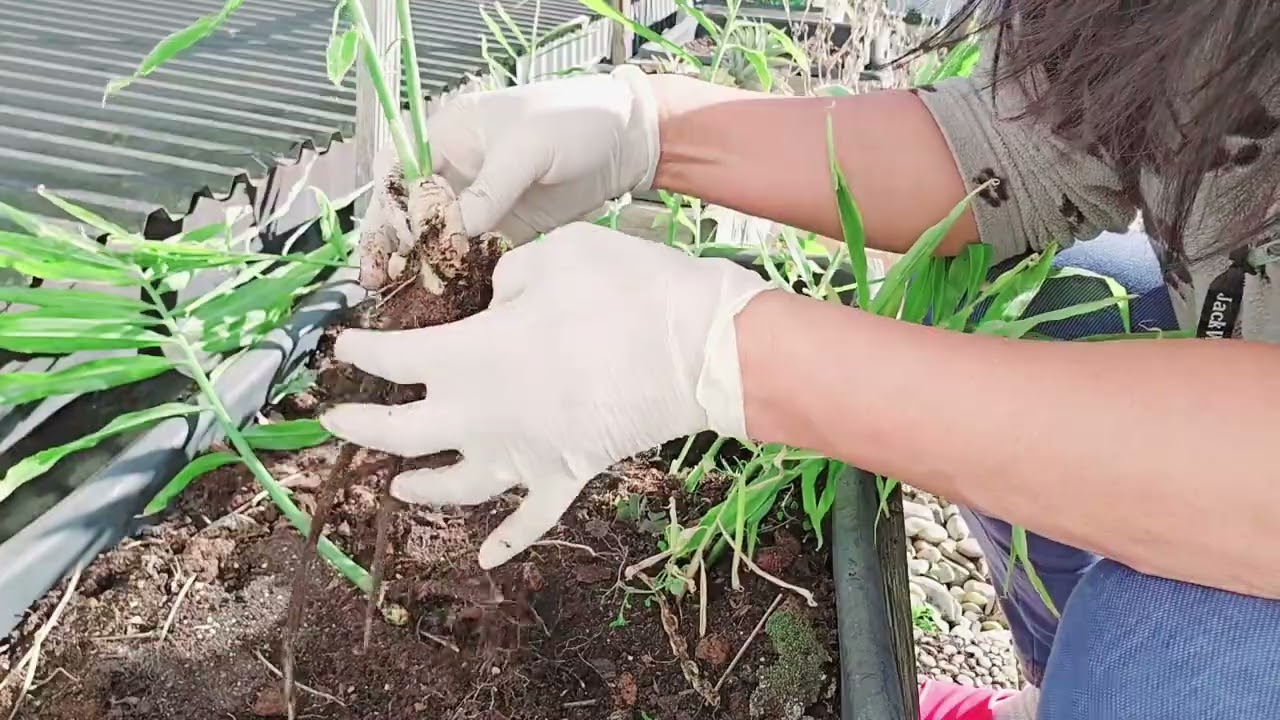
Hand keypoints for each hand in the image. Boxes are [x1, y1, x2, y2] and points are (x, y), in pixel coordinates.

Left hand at [320, 223, 773, 568]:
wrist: (698, 347)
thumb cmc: (624, 289)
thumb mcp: (554, 255)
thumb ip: (507, 280)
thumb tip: (497, 304)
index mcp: (469, 354)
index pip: (393, 358)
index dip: (361, 351)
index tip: (345, 346)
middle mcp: (482, 415)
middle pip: (401, 433)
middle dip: (359, 426)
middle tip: (333, 421)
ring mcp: (524, 455)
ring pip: (454, 487)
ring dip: (419, 488)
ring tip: (397, 486)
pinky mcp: (567, 476)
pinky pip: (529, 520)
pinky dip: (507, 541)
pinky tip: (487, 559)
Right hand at [355, 66, 658, 286]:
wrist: (627, 138)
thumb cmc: (575, 120)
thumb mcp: (529, 146)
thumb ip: (491, 187)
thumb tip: (456, 229)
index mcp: (450, 136)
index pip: (400, 172)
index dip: (389, 207)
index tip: (392, 240)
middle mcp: (457, 170)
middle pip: (409, 210)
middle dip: (391, 243)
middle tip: (380, 279)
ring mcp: (480, 202)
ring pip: (435, 237)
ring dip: (419, 265)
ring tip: (405, 296)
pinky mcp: (504, 227)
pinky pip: (470, 253)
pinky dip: (457, 274)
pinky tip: (447, 298)